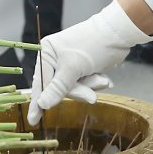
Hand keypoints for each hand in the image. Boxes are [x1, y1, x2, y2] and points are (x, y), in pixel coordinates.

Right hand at [28, 0, 152, 125]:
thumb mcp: (73, 67)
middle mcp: (55, 58)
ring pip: (74, 87)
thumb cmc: (93, 44)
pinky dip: (94, 82)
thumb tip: (42, 104)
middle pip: (59, 88)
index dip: (37, 102)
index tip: (33, 120)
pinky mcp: (82, 67)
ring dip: (90, 86)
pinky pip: (84, 83)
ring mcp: (70, 63)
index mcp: (47, 53)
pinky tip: (104, 78)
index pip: (40, 82)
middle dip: (78, 91)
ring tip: (102, 80)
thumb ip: (58, 87)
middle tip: (91, 97)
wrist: (119, 33)